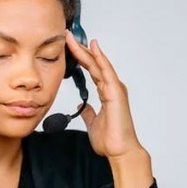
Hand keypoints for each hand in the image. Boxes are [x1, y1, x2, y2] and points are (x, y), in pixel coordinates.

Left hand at [64, 31, 142, 160]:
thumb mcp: (93, 123)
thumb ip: (89, 113)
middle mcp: (111, 88)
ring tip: (73, 38)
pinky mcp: (116, 92)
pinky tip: (93, 47)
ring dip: (85, 50)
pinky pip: (106, 71)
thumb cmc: (111, 139)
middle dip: (80, 49)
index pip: (90, 70)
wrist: (120, 151)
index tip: (68, 47)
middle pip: (93, 63)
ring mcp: (115, 88)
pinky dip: (100, 58)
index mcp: (106, 93)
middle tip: (67, 36)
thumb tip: (83, 107)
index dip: (79, 58)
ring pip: (98, 64)